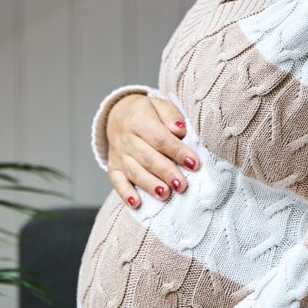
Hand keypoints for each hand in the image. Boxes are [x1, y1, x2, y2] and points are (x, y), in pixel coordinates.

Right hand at [105, 94, 199, 208]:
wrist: (117, 114)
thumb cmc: (146, 112)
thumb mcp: (159, 104)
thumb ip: (171, 115)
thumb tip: (179, 130)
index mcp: (139, 119)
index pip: (160, 138)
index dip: (177, 151)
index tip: (193, 163)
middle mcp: (126, 138)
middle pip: (148, 158)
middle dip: (166, 172)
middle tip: (182, 185)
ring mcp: (119, 154)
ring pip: (134, 172)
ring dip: (150, 185)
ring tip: (165, 194)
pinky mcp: (113, 167)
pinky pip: (116, 181)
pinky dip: (125, 194)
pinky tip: (136, 203)